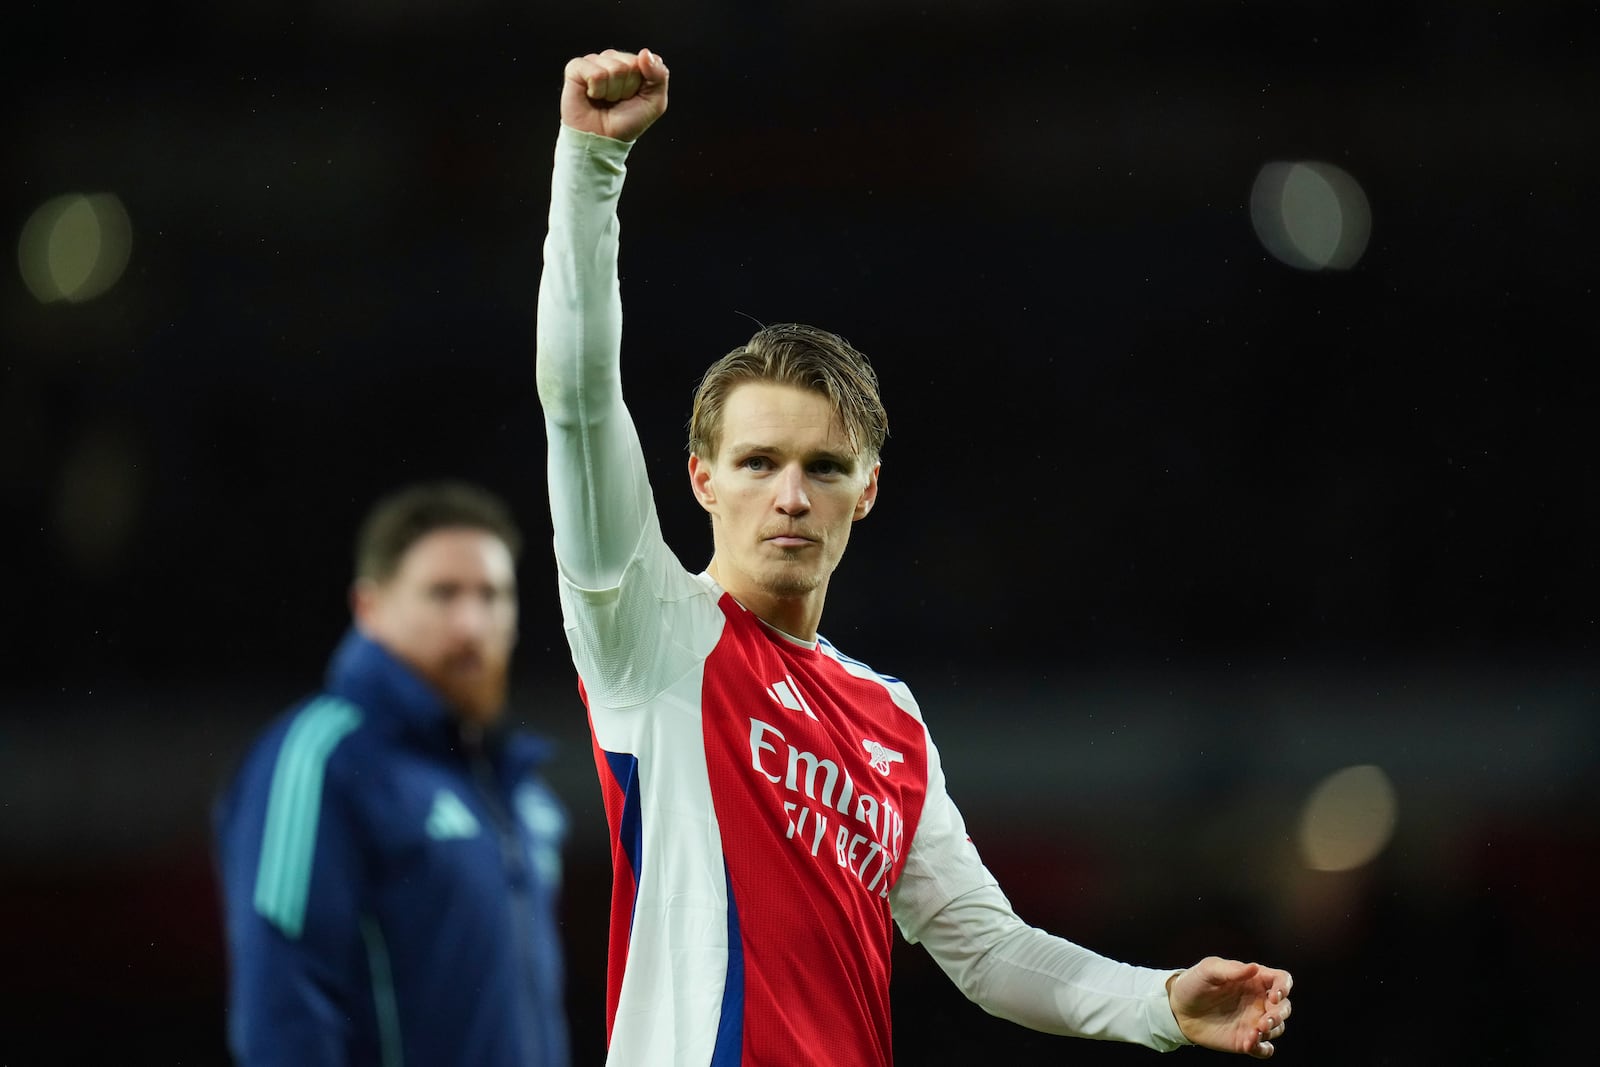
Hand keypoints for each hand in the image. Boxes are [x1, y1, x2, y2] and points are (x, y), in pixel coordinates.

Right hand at [560, 48, 668, 142]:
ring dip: (611, 91)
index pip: (645, 61)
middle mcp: (613, 60)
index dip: (641, 84)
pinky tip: (592, 96)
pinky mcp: (576, 68)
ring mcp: (594, 62)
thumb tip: (645, 53)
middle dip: (626, 88)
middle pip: (629, 64)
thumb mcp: (655, 103)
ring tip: (605, 100)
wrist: (603, 140)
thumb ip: (660, 76)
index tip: (633, 98)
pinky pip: (594, 72)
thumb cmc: (625, 123)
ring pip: (613, 68)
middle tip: (617, 101)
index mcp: (632, 65)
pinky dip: (596, 89)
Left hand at [1167, 956, 1293, 1058]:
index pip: (1281, 980)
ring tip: (1252, 1033)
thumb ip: (1231, 969)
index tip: (1275, 995)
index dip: (1284, 987)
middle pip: (1284, 1007)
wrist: (1178, 1009)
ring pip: (1278, 1028)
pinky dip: (1263, 1049)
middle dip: (1279, 1015)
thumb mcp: (1209, 970)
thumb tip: (1255, 967)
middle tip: (1263, 1021)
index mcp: (1254, 980)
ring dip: (1270, 1031)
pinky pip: (1265, 1049)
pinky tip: (1251, 1045)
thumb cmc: (1194, 983)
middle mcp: (1259, 1001)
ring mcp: (1254, 1022)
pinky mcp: (1246, 1040)